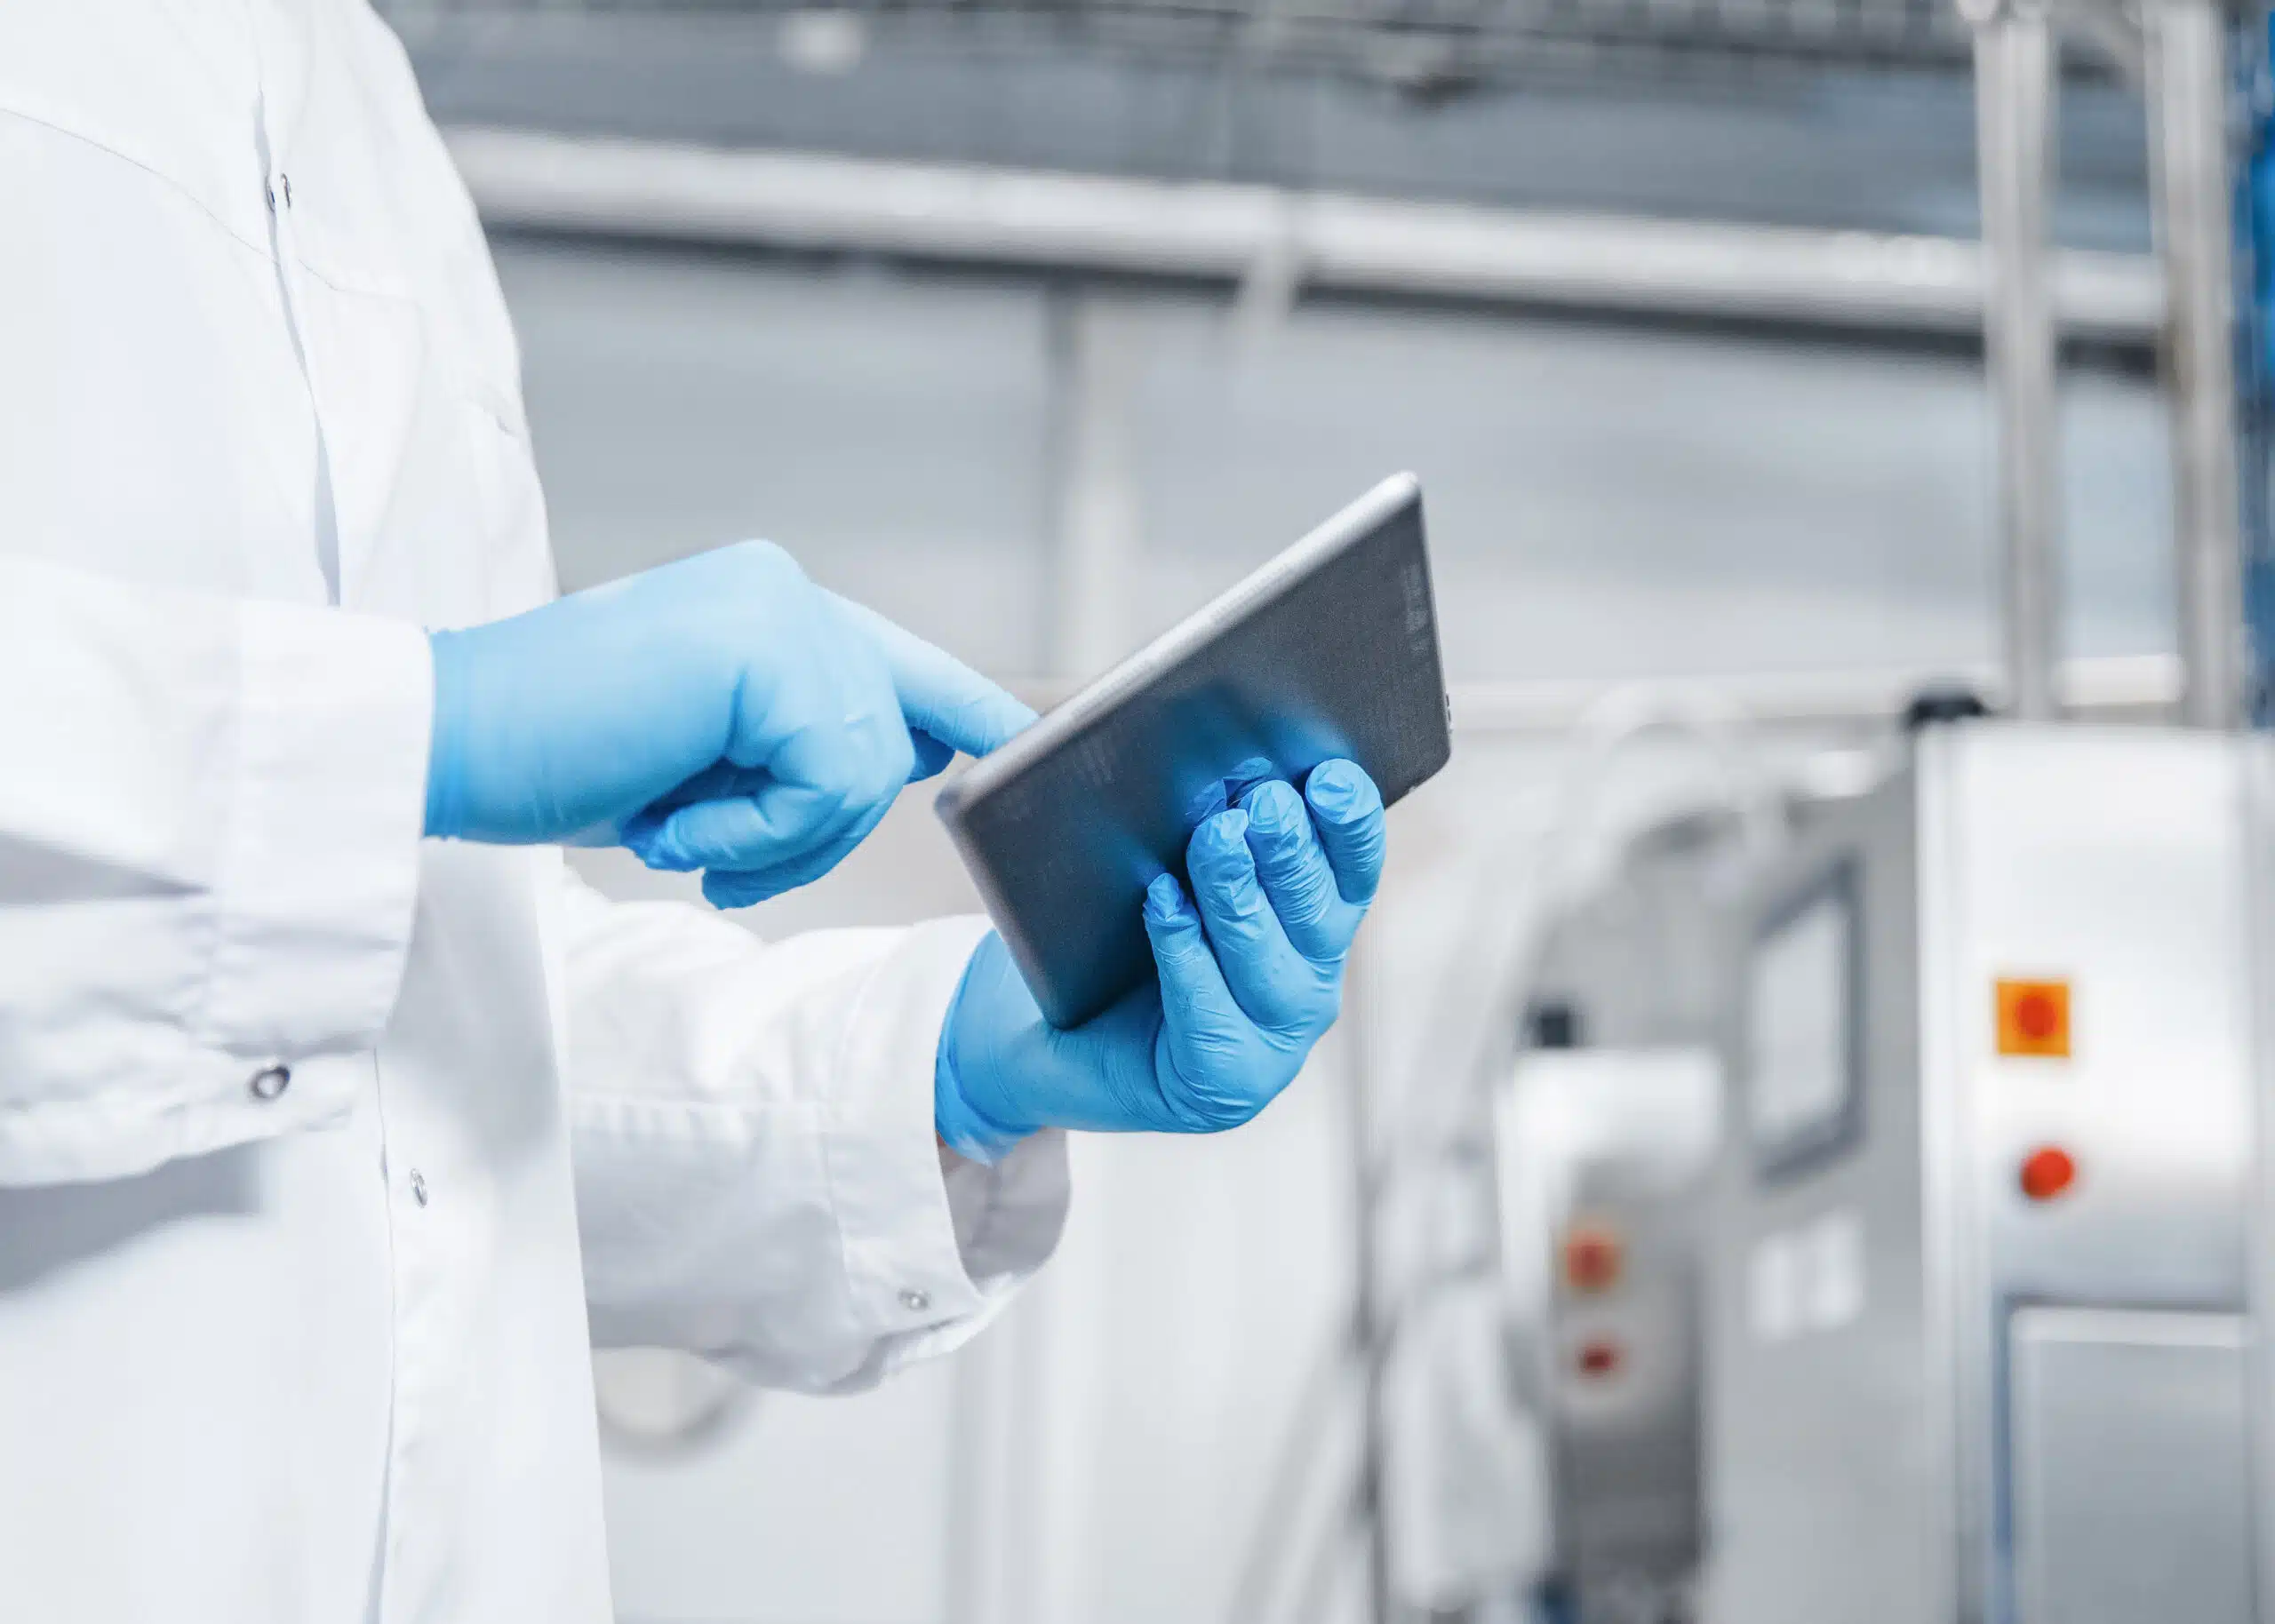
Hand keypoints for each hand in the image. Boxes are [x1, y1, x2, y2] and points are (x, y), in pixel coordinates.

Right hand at [424, 541, 1034, 904]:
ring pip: (864, 768)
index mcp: (768, 607)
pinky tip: (672, 827)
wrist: (443, 743)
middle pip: (887, 741)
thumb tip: (919, 756)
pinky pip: (826, 782)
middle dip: (812, 830)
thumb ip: (799, 745)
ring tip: (675, 833)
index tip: (1017, 742)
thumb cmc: (551, 756)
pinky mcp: (764, 650)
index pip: (899, 665)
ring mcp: (778, 609)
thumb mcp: (703, 757)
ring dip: (774, 839)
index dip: (964, 710)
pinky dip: (755, 834)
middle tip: (709, 856)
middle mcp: (784, 591)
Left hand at [934, 760, 1385, 1158]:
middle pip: (1320, 915)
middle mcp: (1305, 984)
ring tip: (1214, 840)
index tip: (1328, 776)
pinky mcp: (1223, 1084)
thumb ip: (1156, 794)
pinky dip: (1188, 956)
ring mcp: (1273, 1044)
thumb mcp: (1143, 852)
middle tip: (1261, 802)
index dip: (1350, 824)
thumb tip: (1119, 715)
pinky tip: (1163, 906)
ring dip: (1242, 897)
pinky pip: (1213, 1017)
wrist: (1036, 1031)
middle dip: (1293, 854)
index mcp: (1308, 922)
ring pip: (1272, 967)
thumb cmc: (1098, 934)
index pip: (1352, 869)